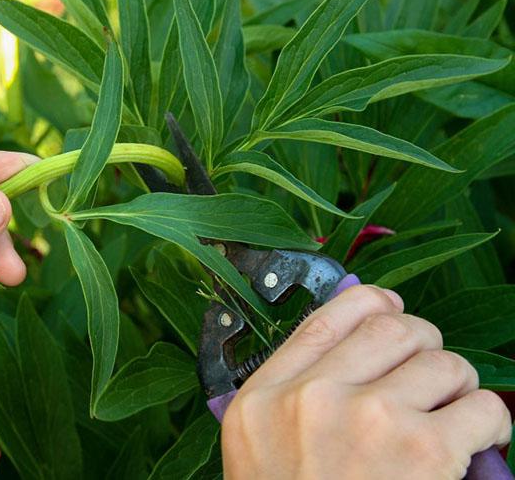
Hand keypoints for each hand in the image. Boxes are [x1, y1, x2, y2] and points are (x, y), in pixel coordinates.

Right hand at [221, 285, 510, 479]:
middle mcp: (312, 398)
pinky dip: (491, 421)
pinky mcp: (424, 450)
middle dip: (424, 345)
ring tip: (453, 416)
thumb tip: (360, 345)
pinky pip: (482, 406)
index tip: (392, 307)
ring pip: (443, 361)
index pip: (327, 318)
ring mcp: (368, 418)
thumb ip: (293, 395)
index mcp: (266, 398)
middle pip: (392, 327)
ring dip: (458, 386)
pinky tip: (478, 440)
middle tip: (431, 376)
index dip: (372, 302)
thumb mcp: (262, 448)